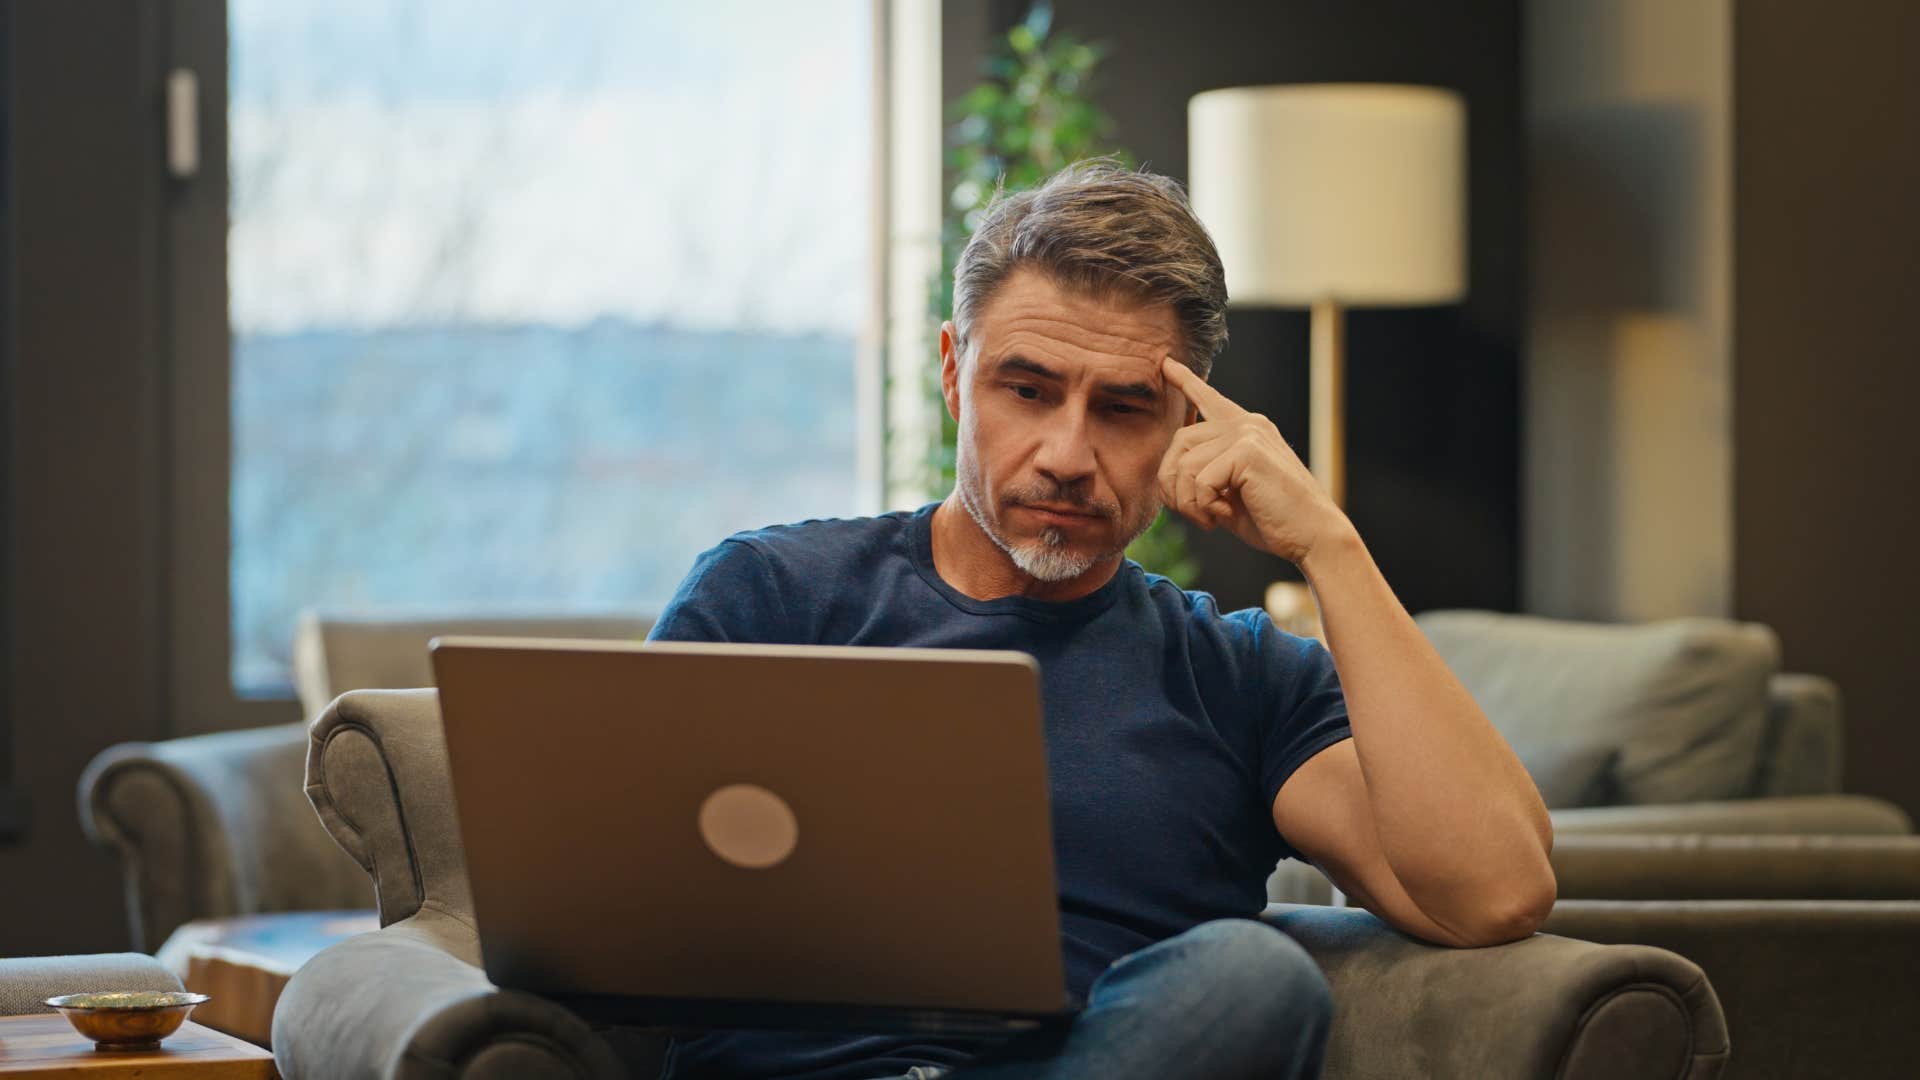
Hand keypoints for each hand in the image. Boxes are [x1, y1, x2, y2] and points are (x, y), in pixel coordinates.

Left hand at [1157, 357, 1352, 565]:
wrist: (1313, 536)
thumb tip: (1171, 475)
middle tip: (1192, 513)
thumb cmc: (1274, 521)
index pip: (1209, 399)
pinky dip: (1202, 506)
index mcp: (1247, 430)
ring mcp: (1248, 434)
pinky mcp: (1248, 451)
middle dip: (1172, 483)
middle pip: (1179, 441)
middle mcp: (1247, 424)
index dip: (1185, 382)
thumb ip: (1206, 476)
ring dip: (1186, 501)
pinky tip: (1222, 516)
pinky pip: (1199, 480)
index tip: (1167, 365)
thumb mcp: (1231, 494)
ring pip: (1185, 464)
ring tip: (1209, 518)